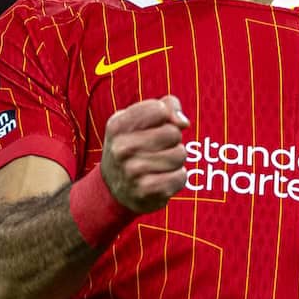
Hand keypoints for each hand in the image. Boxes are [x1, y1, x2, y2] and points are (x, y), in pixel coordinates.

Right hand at [101, 95, 189, 213]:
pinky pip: (180, 177)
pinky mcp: (146, 191)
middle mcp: (121, 148)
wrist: (115, 188)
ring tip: (159, 163)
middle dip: (172, 140)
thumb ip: (166, 106)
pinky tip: (162, 178)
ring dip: (175, 159)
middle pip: (173, 133)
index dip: (164, 117)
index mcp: (117, 126)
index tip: (154, 126)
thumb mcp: (138, 119)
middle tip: (158, 148)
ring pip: (179, 154)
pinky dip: (177, 177)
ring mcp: (132, 171)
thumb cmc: (133, 145)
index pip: (159, 109)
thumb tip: (183, 122)